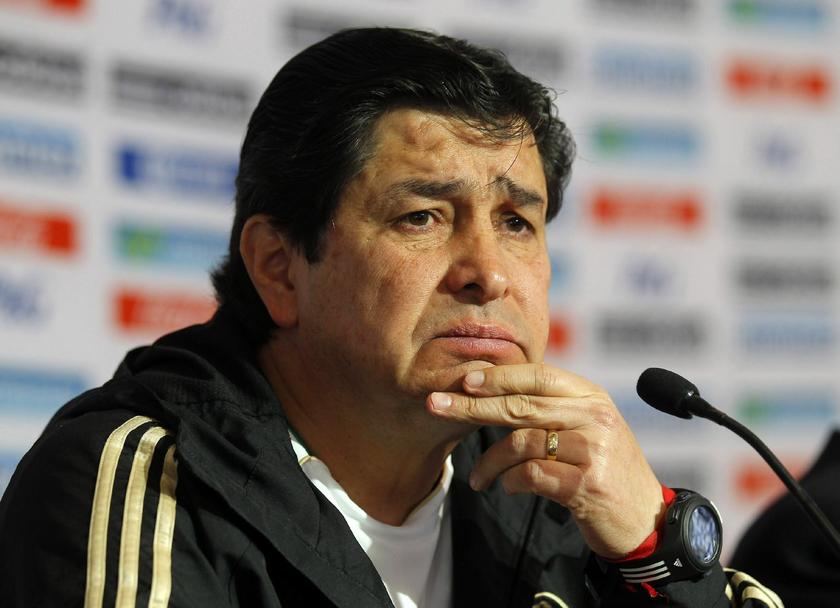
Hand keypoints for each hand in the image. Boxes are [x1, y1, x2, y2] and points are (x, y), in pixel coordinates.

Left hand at [427, 363, 664, 558]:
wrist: (645, 518)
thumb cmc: (606, 470)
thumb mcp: (589, 428)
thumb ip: (554, 408)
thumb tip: (497, 392)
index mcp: (592, 397)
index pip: (539, 375)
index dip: (499, 376)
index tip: (464, 380)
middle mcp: (594, 417)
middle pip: (521, 405)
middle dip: (472, 406)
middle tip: (436, 405)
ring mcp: (592, 450)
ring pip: (520, 442)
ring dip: (490, 462)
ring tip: (478, 477)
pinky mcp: (587, 484)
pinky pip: (531, 475)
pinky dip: (511, 481)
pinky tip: (507, 487)